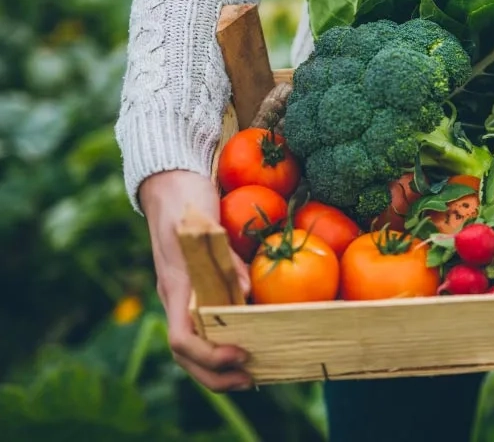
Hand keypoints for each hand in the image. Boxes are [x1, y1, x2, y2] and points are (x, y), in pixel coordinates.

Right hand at [140, 170, 252, 390]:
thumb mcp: (205, 222)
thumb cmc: (187, 199)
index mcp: (176, 286)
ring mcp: (185, 295)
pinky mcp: (198, 289)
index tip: (240, 354)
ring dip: (220, 368)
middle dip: (217, 375)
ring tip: (254, 374)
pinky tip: (252, 344)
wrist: (171, 182)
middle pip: (187, 356)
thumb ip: (223, 256)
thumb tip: (246, 292)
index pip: (182, 339)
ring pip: (195, 347)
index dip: (209, 355)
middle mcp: (177, 298)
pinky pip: (207, 327)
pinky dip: (224, 344)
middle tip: (252, 380)